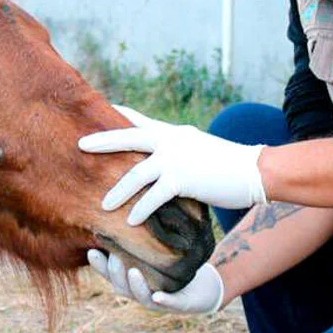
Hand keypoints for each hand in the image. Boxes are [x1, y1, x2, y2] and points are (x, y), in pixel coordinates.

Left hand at [79, 105, 266, 224]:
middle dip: (102, 142)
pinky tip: (131, 222)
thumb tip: (159, 159)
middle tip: (79, 146)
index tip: (94, 110)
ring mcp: (176, 158)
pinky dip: (141, 210)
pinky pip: (154, 196)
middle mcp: (170, 141)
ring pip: (136, 173)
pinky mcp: (183, 179)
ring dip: (118, 191)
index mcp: (172, 133)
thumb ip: (176, 150)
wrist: (254, 170)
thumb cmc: (226, 164)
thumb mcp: (197, 149)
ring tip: (103, 205)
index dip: (116, 115)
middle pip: (127, 137)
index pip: (137, 120)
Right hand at [87, 249, 224, 313]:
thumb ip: (140, 236)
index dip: (99, 265)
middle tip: (114, 257)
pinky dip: (162, 301)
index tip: (92, 252)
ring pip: (141, 296)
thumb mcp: (154, 247)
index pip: (109, 273)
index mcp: (132, 278)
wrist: (202, 285)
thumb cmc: (173, 263)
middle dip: (115, 273)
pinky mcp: (178, 304)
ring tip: (132, 272)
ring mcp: (158, 300)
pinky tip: (158, 296)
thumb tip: (126, 204)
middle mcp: (140, 291)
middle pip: (120, 286)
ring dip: (135, 286)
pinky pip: (170, 304)